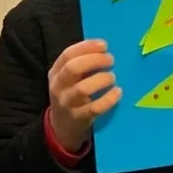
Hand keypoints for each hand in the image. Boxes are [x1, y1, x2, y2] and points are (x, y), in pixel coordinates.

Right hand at [48, 39, 121, 153]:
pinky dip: (109, 98)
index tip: (104, 45)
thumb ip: (80, 65)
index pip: (67, 55)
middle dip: (94, 60)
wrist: (62, 127)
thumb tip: (104, 50)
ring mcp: (68, 103)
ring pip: (83, 88)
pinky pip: (95, 107)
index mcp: (55, 73)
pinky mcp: (79, 117)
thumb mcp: (68, 79)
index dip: (87, 47)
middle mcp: (58, 87)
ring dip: (101, 79)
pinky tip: (117, 92)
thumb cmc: (71, 96)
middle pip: (73, 68)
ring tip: (112, 77)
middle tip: (110, 60)